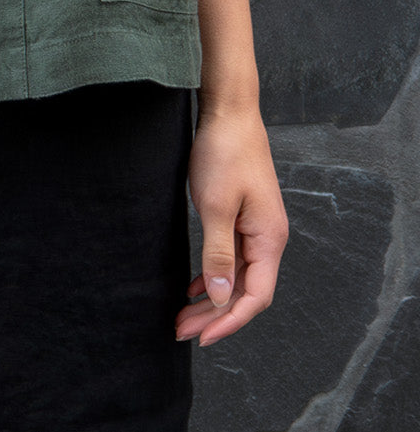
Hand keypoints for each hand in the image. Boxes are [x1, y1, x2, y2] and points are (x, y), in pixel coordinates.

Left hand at [176, 104, 288, 345]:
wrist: (229, 111)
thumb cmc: (224, 152)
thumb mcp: (214, 205)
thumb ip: (218, 253)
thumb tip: (220, 297)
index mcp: (268, 239)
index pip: (254, 296)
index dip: (229, 321)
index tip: (202, 337)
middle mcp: (268, 238)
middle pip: (245, 290)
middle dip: (214, 314)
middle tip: (182, 329)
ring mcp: (256, 227)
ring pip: (236, 275)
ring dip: (212, 296)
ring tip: (183, 314)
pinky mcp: (243, 216)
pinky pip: (231, 256)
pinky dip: (213, 273)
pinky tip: (195, 285)